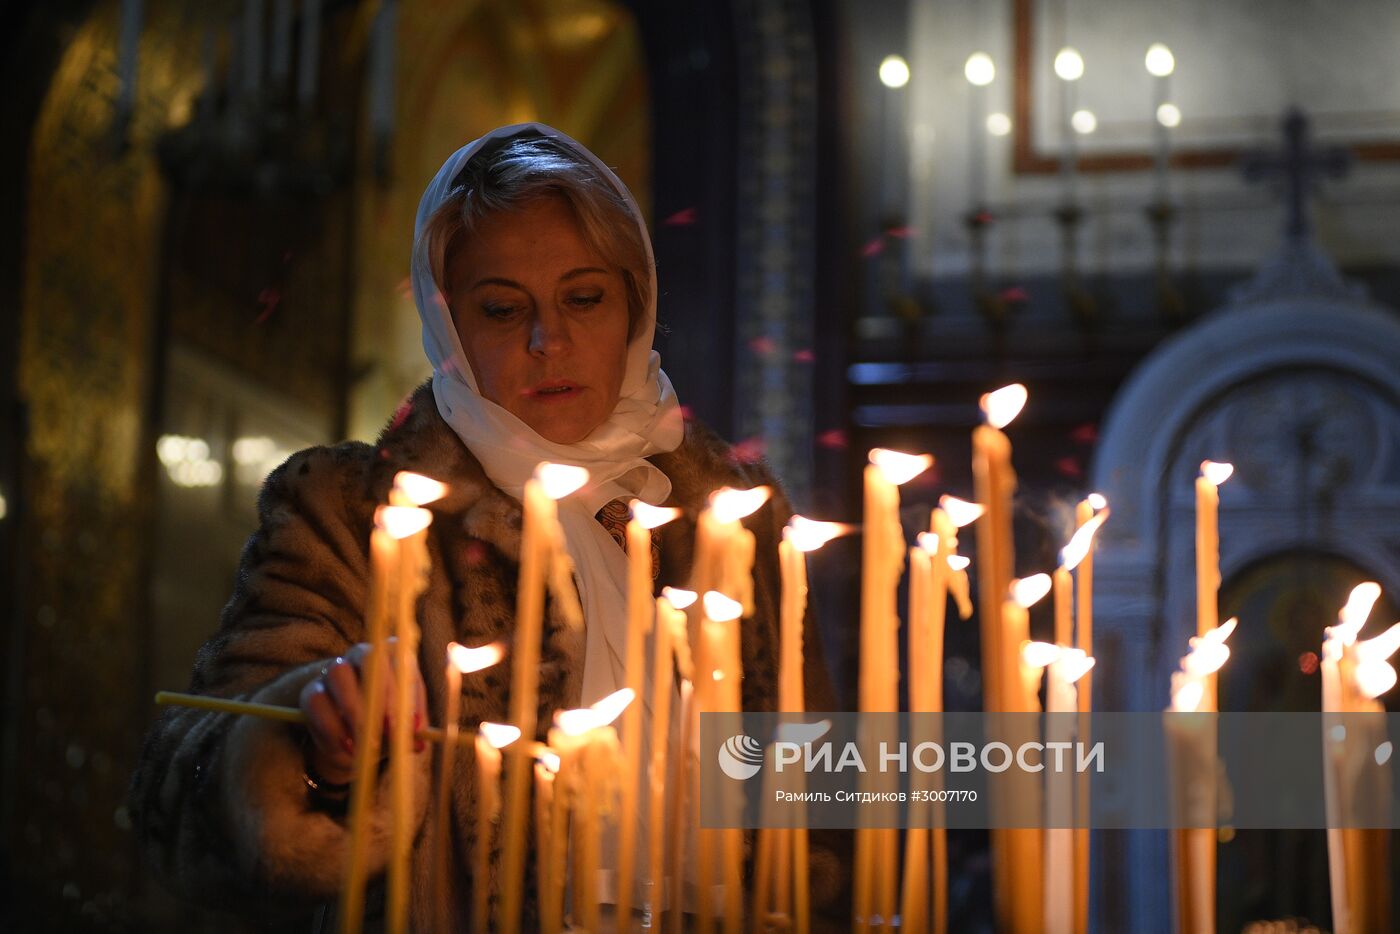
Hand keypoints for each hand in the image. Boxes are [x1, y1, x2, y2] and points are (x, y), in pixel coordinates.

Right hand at [298, 638, 427, 786]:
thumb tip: (418, 742)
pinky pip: (317, 701)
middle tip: (390, 730)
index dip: (410, 692)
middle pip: (369, 658)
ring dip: (354, 709)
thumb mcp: (400, 731)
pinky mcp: (311, 692)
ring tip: (366, 743)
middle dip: (382, 694)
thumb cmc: (383, 727)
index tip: (414, 725)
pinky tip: (346, 747)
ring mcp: (333, 670)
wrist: (349, 739)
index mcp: (392, 659)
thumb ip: (408, 733)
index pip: (402, 662)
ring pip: (339, 673)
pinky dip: (332, 728)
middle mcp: (362, 656)